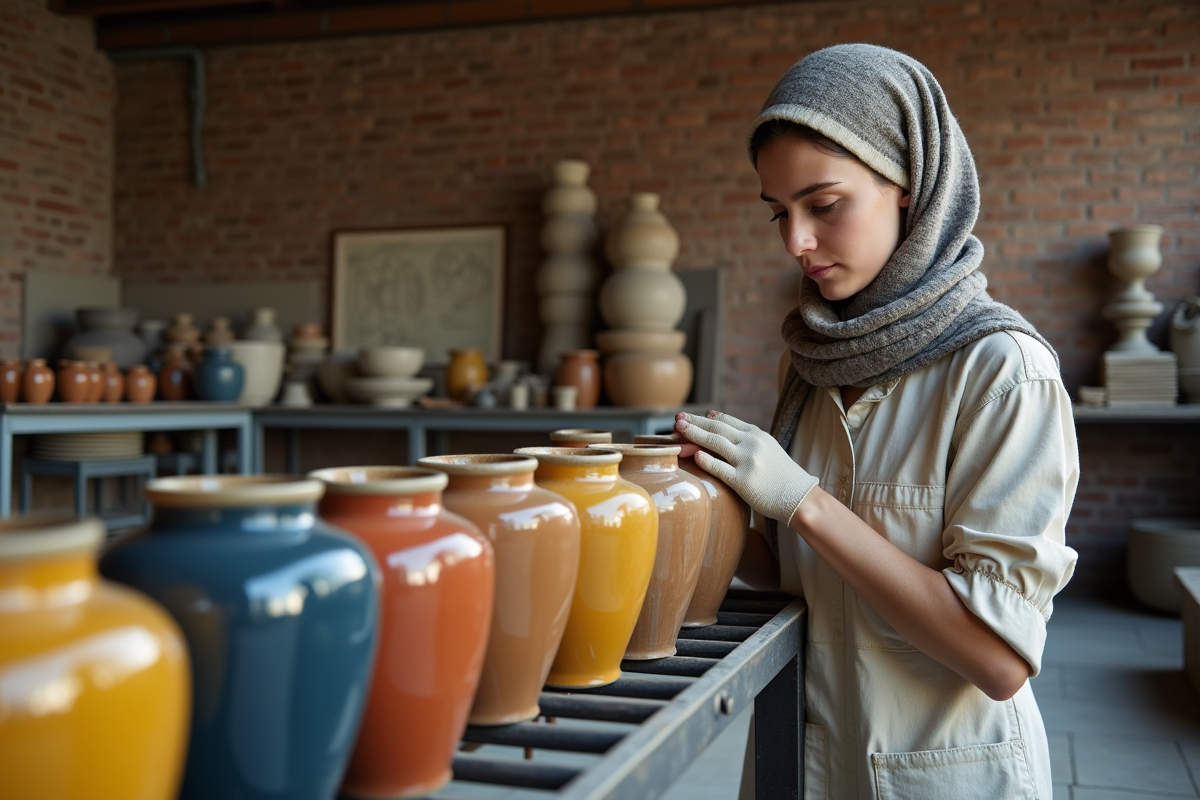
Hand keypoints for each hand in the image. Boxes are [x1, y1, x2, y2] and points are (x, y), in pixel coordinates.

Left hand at [675, 410, 818, 523]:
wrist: (799, 497)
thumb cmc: (780, 475)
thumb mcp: (767, 448)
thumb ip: (746, 438)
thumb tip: (718, 421)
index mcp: (756, 434)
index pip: (726, 421)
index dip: (705, 418)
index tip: (690, 416)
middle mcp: (751, 443)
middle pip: (717, 428)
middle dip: (695, 422)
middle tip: (677, 420)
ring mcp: (747, 461)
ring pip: (715, 443)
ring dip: (694, 434)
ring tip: (678, 430)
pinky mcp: (744, 481)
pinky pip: (720, 468)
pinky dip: (706, 460)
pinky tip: (694, 455)